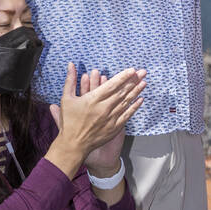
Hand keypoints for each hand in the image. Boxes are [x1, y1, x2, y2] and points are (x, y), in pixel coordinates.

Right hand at [47, 63, 144, 177]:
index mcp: (93, 99)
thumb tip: (71, 64)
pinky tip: (140, 100)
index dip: (123, 77)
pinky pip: (127, 115)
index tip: (132, 70)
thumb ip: (70, 80)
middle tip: (143, 72)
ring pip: (126, 102)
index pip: (112, 85)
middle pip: (122, 92)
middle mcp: (104, 108)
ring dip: (136, 91)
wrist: (73, 144)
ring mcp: (110, 118)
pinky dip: (134, 107)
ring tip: (144, 82)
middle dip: (133, 81)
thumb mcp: (66, 98)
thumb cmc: (69, 121)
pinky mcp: (114, 128)